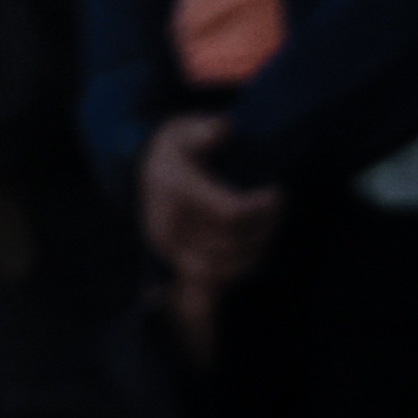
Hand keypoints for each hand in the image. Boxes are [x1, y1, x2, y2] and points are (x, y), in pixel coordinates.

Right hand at [138, 113, 279, 343]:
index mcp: (173, 191)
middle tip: (278, 206)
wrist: (139, 165)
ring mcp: (173, 249)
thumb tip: (223, 129)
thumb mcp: (183, 126)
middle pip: (232, 243)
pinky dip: (234, 283)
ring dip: (257, 251)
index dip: (261, 206)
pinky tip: (251, 262)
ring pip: (227, 267)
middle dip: (265, 227)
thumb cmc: (170, 146)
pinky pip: (206, 290)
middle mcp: (169, 226)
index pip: (228, 212)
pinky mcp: (179, 264)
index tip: (276, 191)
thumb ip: (204, 129)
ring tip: (269, 226)